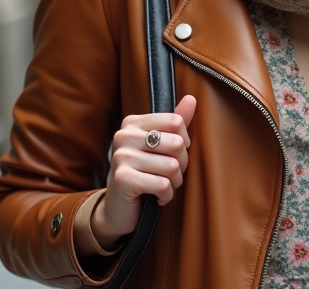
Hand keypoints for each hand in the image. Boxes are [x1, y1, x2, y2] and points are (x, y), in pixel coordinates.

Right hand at [91, 95, 196, 248]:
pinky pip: (162, 185)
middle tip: (168, 175)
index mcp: (133, 123)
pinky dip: (166, 196)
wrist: (117, 209)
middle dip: (181, 165)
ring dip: (174, 183)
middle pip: (178, 143)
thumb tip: (192, 98)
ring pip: (172, 166)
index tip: (172, 154)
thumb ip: (175, 123)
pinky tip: (156, 197)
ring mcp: (121, 156)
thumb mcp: (159, 147)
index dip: (183, 142)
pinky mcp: (123, 179)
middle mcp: (124, 135)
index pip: (176, 121)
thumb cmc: (143, 174)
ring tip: (162, 186)